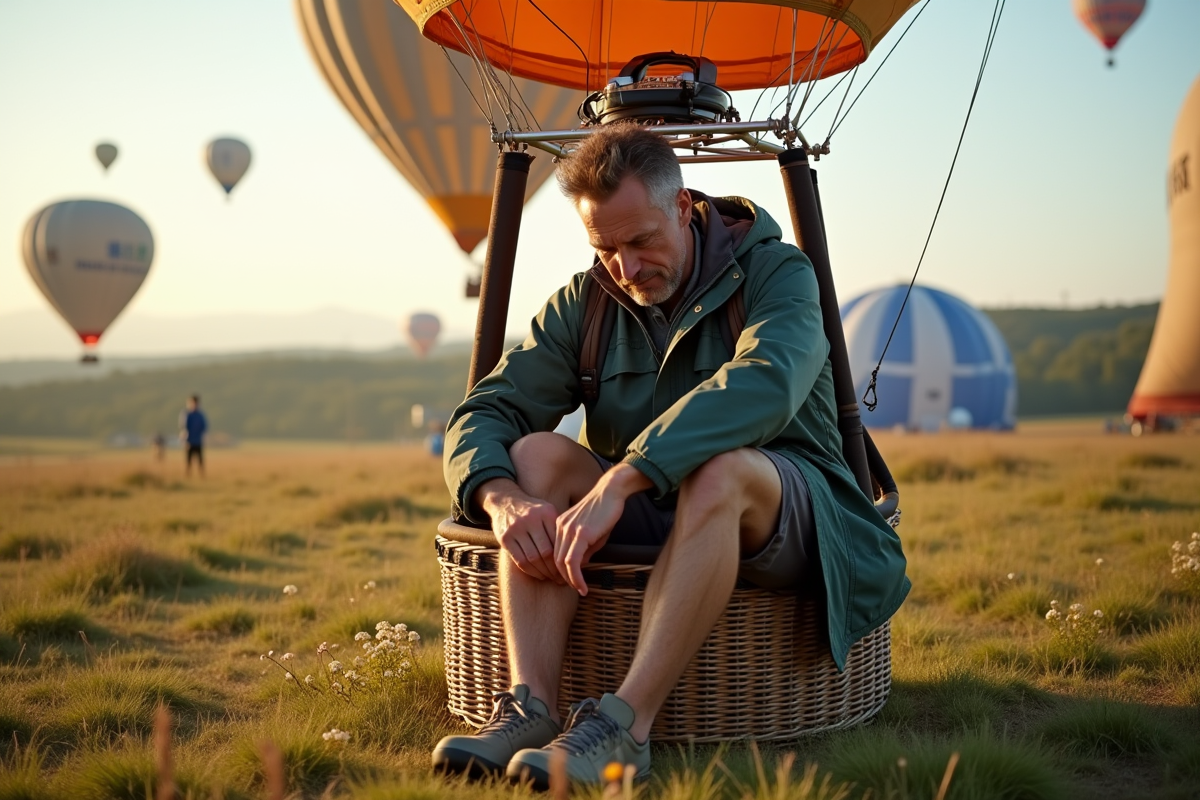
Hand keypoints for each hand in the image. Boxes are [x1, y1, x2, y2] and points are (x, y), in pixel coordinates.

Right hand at [478, 479, 564, 583]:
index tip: (571, 569)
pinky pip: (520, 561)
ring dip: (544, 573)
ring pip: (533, 558)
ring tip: (551, 578)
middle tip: (562, 579)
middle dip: (555, 569)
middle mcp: (531, 519)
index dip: (566, 558)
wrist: (505, 501)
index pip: (559, 541)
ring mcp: (516, 528)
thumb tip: (581, 553)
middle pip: (546, 552)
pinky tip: (538, 574)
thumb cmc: (533, 511)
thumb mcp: (548, 511)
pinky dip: (531, 571)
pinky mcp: (505, 538)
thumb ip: (560, 528)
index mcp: (546, 512)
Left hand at [555, 464, 651, 594]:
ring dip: (570, 581)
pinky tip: (583, 586)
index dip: (560, 570)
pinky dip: (576, 577)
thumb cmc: (605, 510)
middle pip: (555, 560)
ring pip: (562, 563)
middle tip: (574, 589)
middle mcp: (560, 528)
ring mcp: (569, 530)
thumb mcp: (592, 532)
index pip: (555, 553)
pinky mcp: (581, 534)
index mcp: (560, 526)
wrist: (612, 491)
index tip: (568, 582)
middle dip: (563, 578)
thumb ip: (584, 548)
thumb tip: (580, 566)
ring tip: (580, 590)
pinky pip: (573, 561)